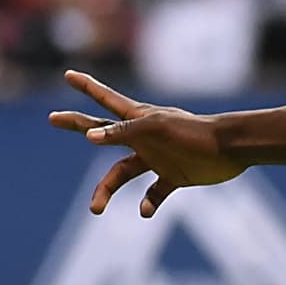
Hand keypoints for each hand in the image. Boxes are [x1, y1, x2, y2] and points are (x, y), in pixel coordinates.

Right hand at [48, 71, 243, 216]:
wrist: (232, 149)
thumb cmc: (194, 133)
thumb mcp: (155, 129)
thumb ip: (123, 132)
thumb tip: (90, 137)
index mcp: (140, 119)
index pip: (107, 100)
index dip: (87, 87)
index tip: (69, 73)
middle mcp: (144, 138)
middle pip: (103, 132)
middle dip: (79, 125)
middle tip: (53, 118)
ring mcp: (159, 157)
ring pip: (122, 173)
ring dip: (106, 190)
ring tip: (95, 209)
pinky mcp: (175, 176)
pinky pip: (155, 192)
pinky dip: (148, 203)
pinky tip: (145, 211)